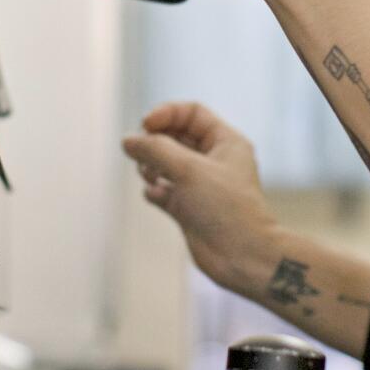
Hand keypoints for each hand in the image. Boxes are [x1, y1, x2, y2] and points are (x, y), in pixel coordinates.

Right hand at [124, 102, 280, 296]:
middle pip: (174, 137)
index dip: (167, 114)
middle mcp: (213, 160)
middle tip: (143, 155)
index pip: (191, 114)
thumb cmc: (226, 208)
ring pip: (164, 164)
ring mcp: (199, 185)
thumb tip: (128, 141)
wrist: (241, 256)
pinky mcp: (188, 208)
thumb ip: (155, 149)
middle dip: (155, 143)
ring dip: (151, 166)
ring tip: (151, 176)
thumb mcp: (189, 169)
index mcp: (225, 142)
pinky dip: (155, 191)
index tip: (146, 125)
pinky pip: (162, 190)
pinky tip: (158, 196)